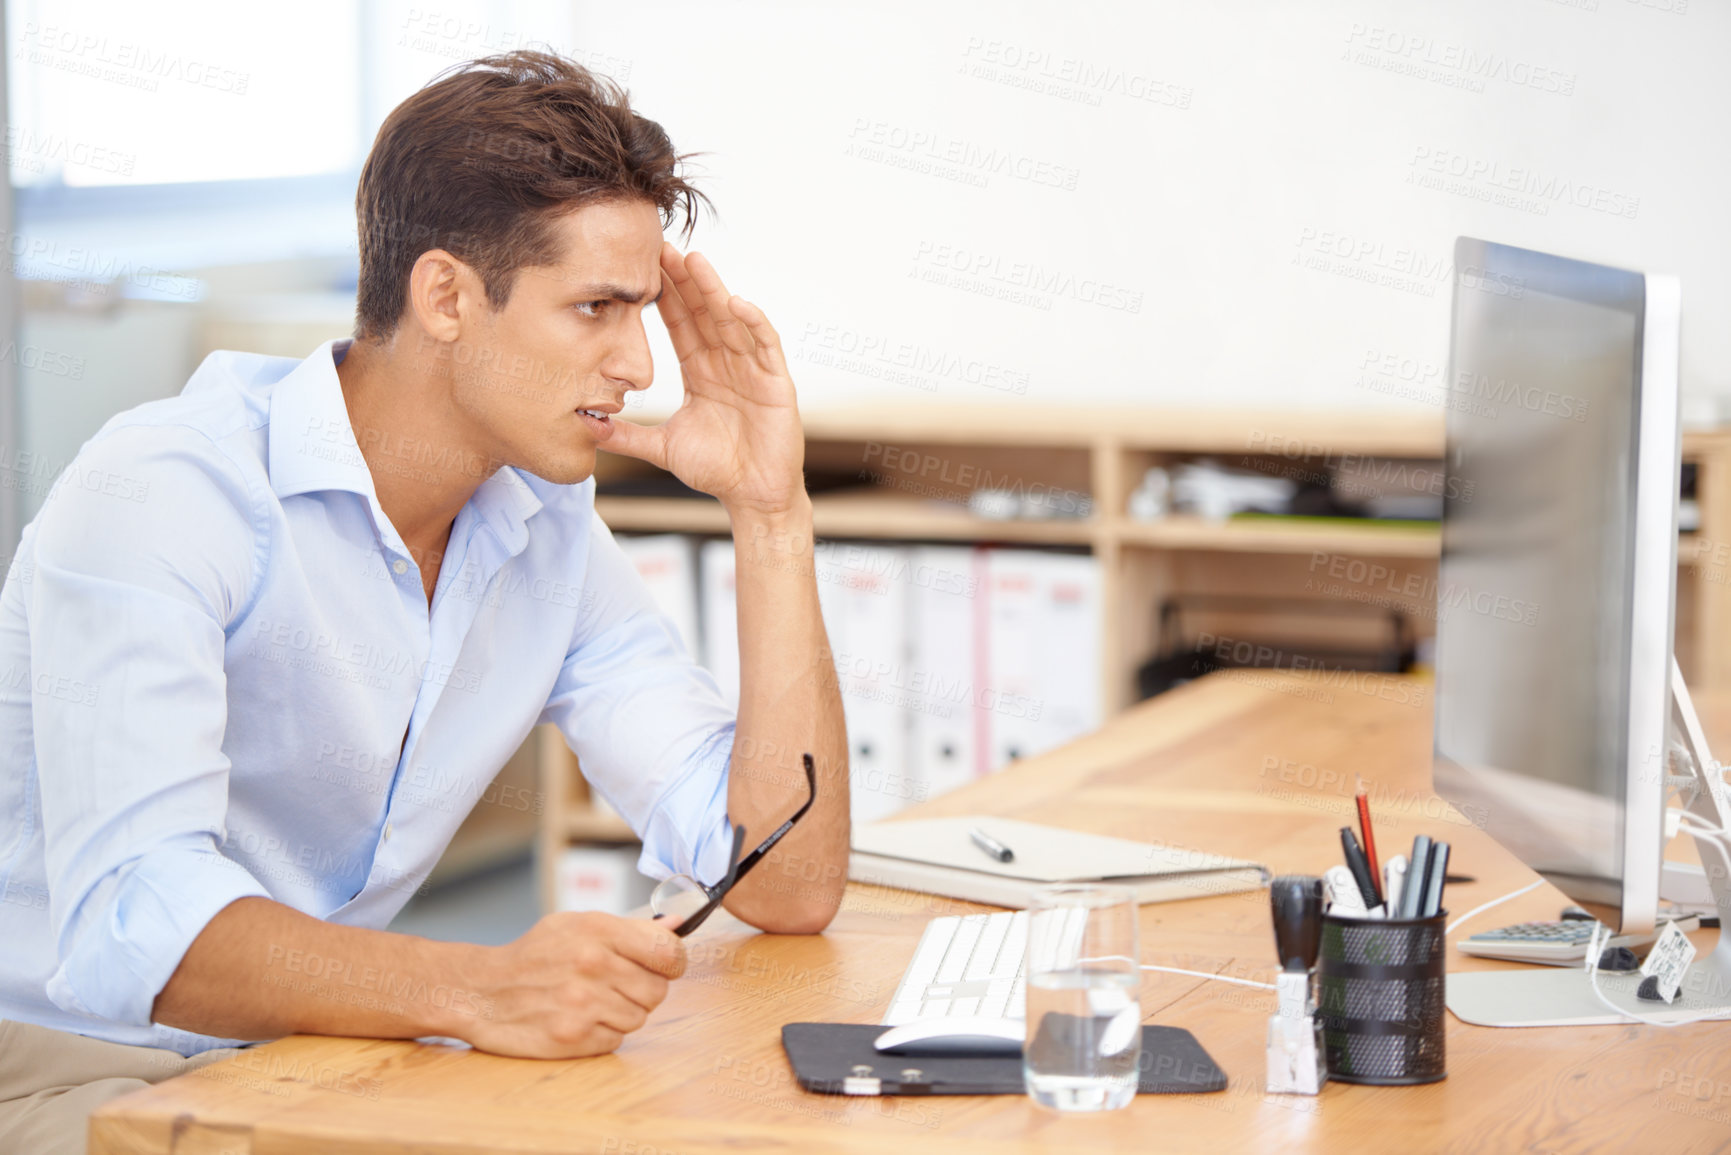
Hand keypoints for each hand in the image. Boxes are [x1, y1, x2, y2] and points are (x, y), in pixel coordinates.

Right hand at [462, 911, 686, 1058]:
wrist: (481, 992)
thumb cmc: (534, 955)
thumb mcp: (576, 925)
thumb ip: (629, 927)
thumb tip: (678, 924)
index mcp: (597, 931)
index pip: (668, 950)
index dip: (673, 961)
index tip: (665, 965)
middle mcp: (592, 965)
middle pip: (658, 990)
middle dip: (643, 989)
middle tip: (615, 984)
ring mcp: (582, 1005)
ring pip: (640, 1017)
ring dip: (622, 1012)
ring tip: (590, 1000)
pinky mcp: (573, 1038)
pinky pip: (616, 1040)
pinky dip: (603, 1033)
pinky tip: (578, 1019)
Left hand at [604, 245, 806, 518]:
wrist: (753, 498)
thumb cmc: (717, 471)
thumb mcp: (662, 448)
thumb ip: (626, 436)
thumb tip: (586, 427)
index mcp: (702, 374)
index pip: (680, 326)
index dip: (663, 297)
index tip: (643, 267)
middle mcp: (727, 365)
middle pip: (703, 314)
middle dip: (684, 281)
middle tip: (662, 247)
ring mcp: (753, 371)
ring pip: (731, 321)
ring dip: (714, 290)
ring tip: (695, 261)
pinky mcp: (776, 384)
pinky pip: (765, 346)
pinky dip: (753, 323)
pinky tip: (736, 302)